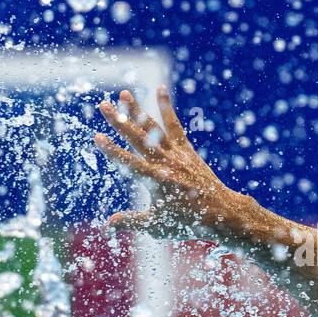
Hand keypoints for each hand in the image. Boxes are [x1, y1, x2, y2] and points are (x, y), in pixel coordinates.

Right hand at [93, 85, 242, 239]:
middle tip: (103, 105)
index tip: (97, 138)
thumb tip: (108, 225)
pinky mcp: (186, 150)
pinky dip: (166, 108)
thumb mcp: (156, 225)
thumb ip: (131, 221)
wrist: (220, 212)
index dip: (112, 151)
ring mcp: (176, 154)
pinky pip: (174, 125)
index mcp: (155, 180)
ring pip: (153, 128)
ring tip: (125, 94)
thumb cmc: (187, 221)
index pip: (128, 164)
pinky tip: (160, 90)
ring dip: (138, 110)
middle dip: (119, 121)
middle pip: (138, 138)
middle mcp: (164, 163)